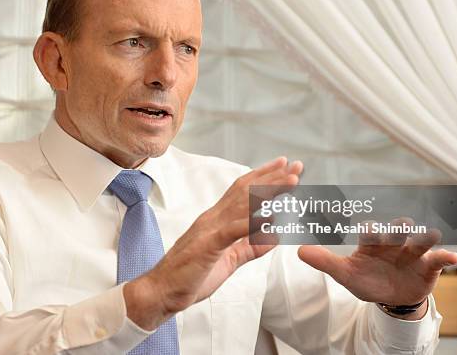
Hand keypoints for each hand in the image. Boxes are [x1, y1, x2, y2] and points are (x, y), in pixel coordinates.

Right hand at [124, 156, 302, 329]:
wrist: (161, 291)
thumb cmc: (190, 277)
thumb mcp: (228, 261)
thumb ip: (249, 247)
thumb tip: (273, 236)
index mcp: (216, 220)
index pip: (243, 191)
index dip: (265, 177)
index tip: (285, 168)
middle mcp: (213, 218)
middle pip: (247, 190)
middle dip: (273, 177)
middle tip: (296, 165)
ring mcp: (210, 230)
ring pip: (243, 204)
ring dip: (270, 192)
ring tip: (291, 181)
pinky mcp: (208, 246)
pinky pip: (233, 231)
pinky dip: (253, 221)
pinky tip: (271, 216)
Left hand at [297, 217, 456, 318]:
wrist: (390, 296)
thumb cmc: (367, 279)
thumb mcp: (346, 274)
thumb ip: (325, 262)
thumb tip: (298, 251)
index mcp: (372, 242)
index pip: (370, 232)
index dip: (370, 230)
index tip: (368, 228)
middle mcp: (393, 242)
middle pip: (396, 231)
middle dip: (397, 229)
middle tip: (400, 225)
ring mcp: (412, 252)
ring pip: (419, 240)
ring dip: (424, 237)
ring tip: (430, 233)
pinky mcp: (428, 265)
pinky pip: (438, 259)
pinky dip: (445, 257)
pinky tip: (452, 258)